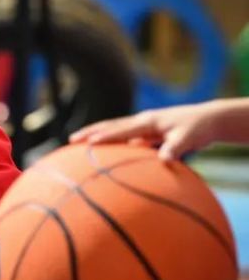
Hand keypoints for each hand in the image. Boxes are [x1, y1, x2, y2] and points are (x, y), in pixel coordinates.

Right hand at [69, 103, 217, 160]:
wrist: (209, 118)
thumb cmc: (198, 129)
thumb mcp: (189, 139)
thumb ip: (175, 149)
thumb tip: (165, 161)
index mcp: (149, 121)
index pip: (122, 129)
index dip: (104, 136)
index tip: (88, 143)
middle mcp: (142, 120)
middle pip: (110, 125)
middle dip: (90, 132)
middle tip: (71, 140)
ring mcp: (142, 124)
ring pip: (114, 128)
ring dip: (95, 133)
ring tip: (77, 141)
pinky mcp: (146, 130)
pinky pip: (123, 135)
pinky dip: (109, 138)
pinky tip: (102, 148)